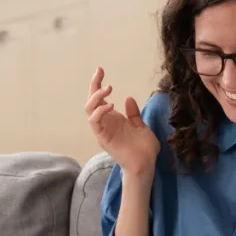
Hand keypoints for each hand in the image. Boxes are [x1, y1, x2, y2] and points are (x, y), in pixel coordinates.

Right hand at [86, 67, 160, 181]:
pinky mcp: (103, 138)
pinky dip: (99, 112)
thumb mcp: (141, 127)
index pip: (100, 99)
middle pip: (91, 101)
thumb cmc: (144, 149)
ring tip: (108, 89)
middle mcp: (105, 123)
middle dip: (93, 85)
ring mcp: (103, 131)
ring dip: (96, 97)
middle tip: (100, 73)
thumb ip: (133, 114)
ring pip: (89, 110)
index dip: (98, 84)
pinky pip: (94, 122)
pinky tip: (110, 105)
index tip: (100, 70)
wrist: (146, 165)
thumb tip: (128, 98)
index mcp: (113, 119)